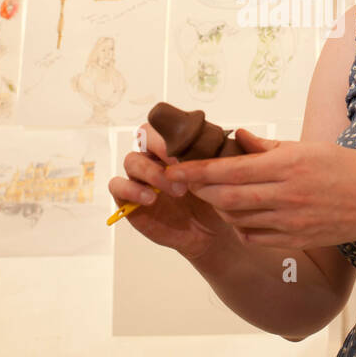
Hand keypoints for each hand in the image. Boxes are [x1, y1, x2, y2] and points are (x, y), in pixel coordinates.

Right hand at [108, 121, 238, 261]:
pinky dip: (131, 189)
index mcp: (175, 145)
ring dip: (153, 172)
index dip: (173, 132)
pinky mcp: (129, 199)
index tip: (191, 150)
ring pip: (132, 160)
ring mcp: (140, 177)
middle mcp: (155, 157)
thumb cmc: (218, 199)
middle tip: (181, 167)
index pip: (164, 124)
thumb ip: (226, 154)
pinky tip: (151, 199)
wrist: (214, 233)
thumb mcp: (225, 174)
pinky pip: (117, 186)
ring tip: (177, 191)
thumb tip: (238, 134)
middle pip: (143, 136)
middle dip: (161, 148)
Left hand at [163, 129, 355, 249]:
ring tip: (215, 195)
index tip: (174, 169)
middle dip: (200, 191)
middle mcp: (286, 195)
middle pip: (226, 198)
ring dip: (219, 207)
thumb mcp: (309, 147)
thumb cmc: (348, 169)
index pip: (229, 170)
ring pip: (237, 218)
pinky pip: (254, 236)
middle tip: (187, 183)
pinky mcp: (295, 240)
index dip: (196, 171)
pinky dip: (240, 226)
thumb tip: (238, 137)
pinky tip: (241, 215)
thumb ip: (268, 146)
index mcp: (287, 166)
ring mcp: (290, 222)